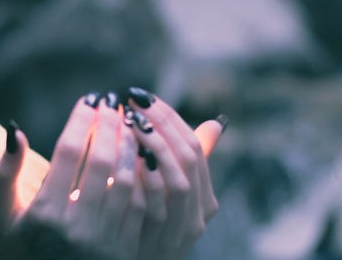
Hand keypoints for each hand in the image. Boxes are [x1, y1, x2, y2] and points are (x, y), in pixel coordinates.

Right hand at [0, 93, 147, 259]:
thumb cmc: (22, 252)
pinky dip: (144, 176)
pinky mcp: (125, 251)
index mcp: (44, 214)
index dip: (82, 120)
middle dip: (110, 125)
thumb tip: (16, 130)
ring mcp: (104, 240)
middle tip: (112, 103)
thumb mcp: (5, 217)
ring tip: (129, 125)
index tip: (89, 99)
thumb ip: (6, 173)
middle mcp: (76, 227)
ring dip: (131, 146)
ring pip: (128, 180)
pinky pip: (142, 204)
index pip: (69, 152)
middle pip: (102, 161)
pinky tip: (141, 157)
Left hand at [121, 87, 225, 259]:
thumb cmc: (143, 225)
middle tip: (133, 102)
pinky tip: (125, 157)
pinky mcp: (164, 244)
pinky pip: (157, 206)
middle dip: (160, 125)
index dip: (169, 118)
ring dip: (153, 147)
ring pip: (178, 180)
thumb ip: (179, 159)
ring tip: (129, 122)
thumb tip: (216, 123)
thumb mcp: (165, 190)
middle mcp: (201, 213)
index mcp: (204, 195)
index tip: (142, 96)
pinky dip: (144, 180)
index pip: (195, 145)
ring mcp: (185, 230)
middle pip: (188, 157)